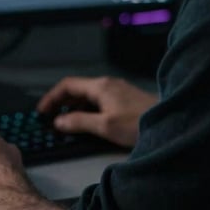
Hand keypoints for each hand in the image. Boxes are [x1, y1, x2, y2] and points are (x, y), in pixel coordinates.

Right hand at [38, 76, 156, 147]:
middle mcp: (107, 83)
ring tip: (64, 123)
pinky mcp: (125, 98)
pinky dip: (87, 108)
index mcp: (100, 86)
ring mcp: (117, 89)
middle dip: (61, 102)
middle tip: (49, 119)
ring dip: (74, 106)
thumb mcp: (104, 126)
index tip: (40, 112)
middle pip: (77, 89)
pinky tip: (87, 122)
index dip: (51, 97)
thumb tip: (58, 122)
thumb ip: (79, 122)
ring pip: (88, 95)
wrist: (169, 121)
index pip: (68, 85)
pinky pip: (99, 100)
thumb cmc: (136, 123)